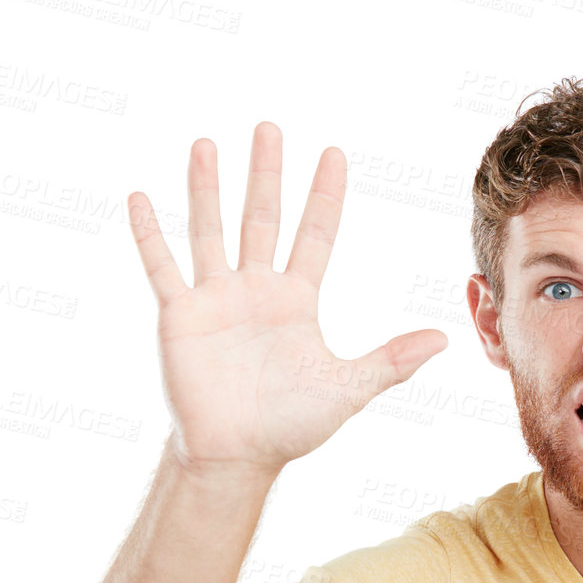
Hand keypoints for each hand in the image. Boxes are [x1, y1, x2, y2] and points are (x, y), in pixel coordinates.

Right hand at [127, 121, 447, 472]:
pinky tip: (139, 197)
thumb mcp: (348, 387)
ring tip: (206, 144)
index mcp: (296, 301)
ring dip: (207, 188)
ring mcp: (215, 299)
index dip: (324, 195)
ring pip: (210, 230)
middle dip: (266, 173)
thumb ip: (392, 360)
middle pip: (261, 218)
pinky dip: (149, 234)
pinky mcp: (180, 316)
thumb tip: (443, 339)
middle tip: (270, 126)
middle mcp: (255, 290)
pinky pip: (162, 267)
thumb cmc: (291, 426)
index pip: (314, 234)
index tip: (333, 152)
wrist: (238, 455)